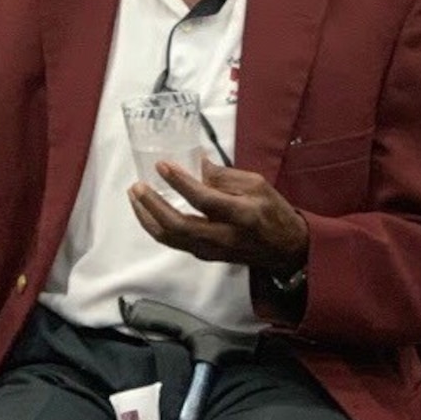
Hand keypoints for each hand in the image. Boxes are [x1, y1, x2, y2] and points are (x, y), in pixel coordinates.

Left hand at [128, 157, 308, 273]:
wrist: (285, 249)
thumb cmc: (273, 213)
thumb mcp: (257, 185)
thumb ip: (225, 176)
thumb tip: (196, 164)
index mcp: (241, 215)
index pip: (204, 200)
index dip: (180, 182)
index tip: (162, 165)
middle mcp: (223, 236)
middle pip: (178, 225)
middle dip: (152, 205)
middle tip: (138, 186)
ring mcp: (211, 250)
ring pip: (170, 238)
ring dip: (147, 217)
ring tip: (135, 196)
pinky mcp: (205, 255)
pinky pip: (174, 242)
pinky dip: (157, 226)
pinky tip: (149, 211)